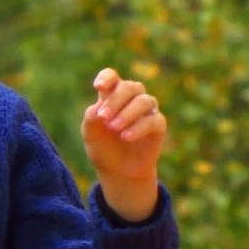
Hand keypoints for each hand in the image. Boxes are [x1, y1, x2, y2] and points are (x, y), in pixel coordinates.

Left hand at [80, 66, 167, 184]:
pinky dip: (139, 127)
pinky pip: (153, 120)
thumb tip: (101, 105)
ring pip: (143, 101)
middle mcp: (131, 99)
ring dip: (127, 113)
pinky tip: (126, 137)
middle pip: (129, 87)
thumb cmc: (103, 148)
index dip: (107, 77)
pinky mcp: (158, 125)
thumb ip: (92, 116)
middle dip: (115, 100)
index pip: (112, 77)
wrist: (118, 172)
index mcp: (112, 95)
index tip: (99, 87)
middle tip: (103, 117)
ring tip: (113, 128)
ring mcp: (147, 111)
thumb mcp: (90, 133)